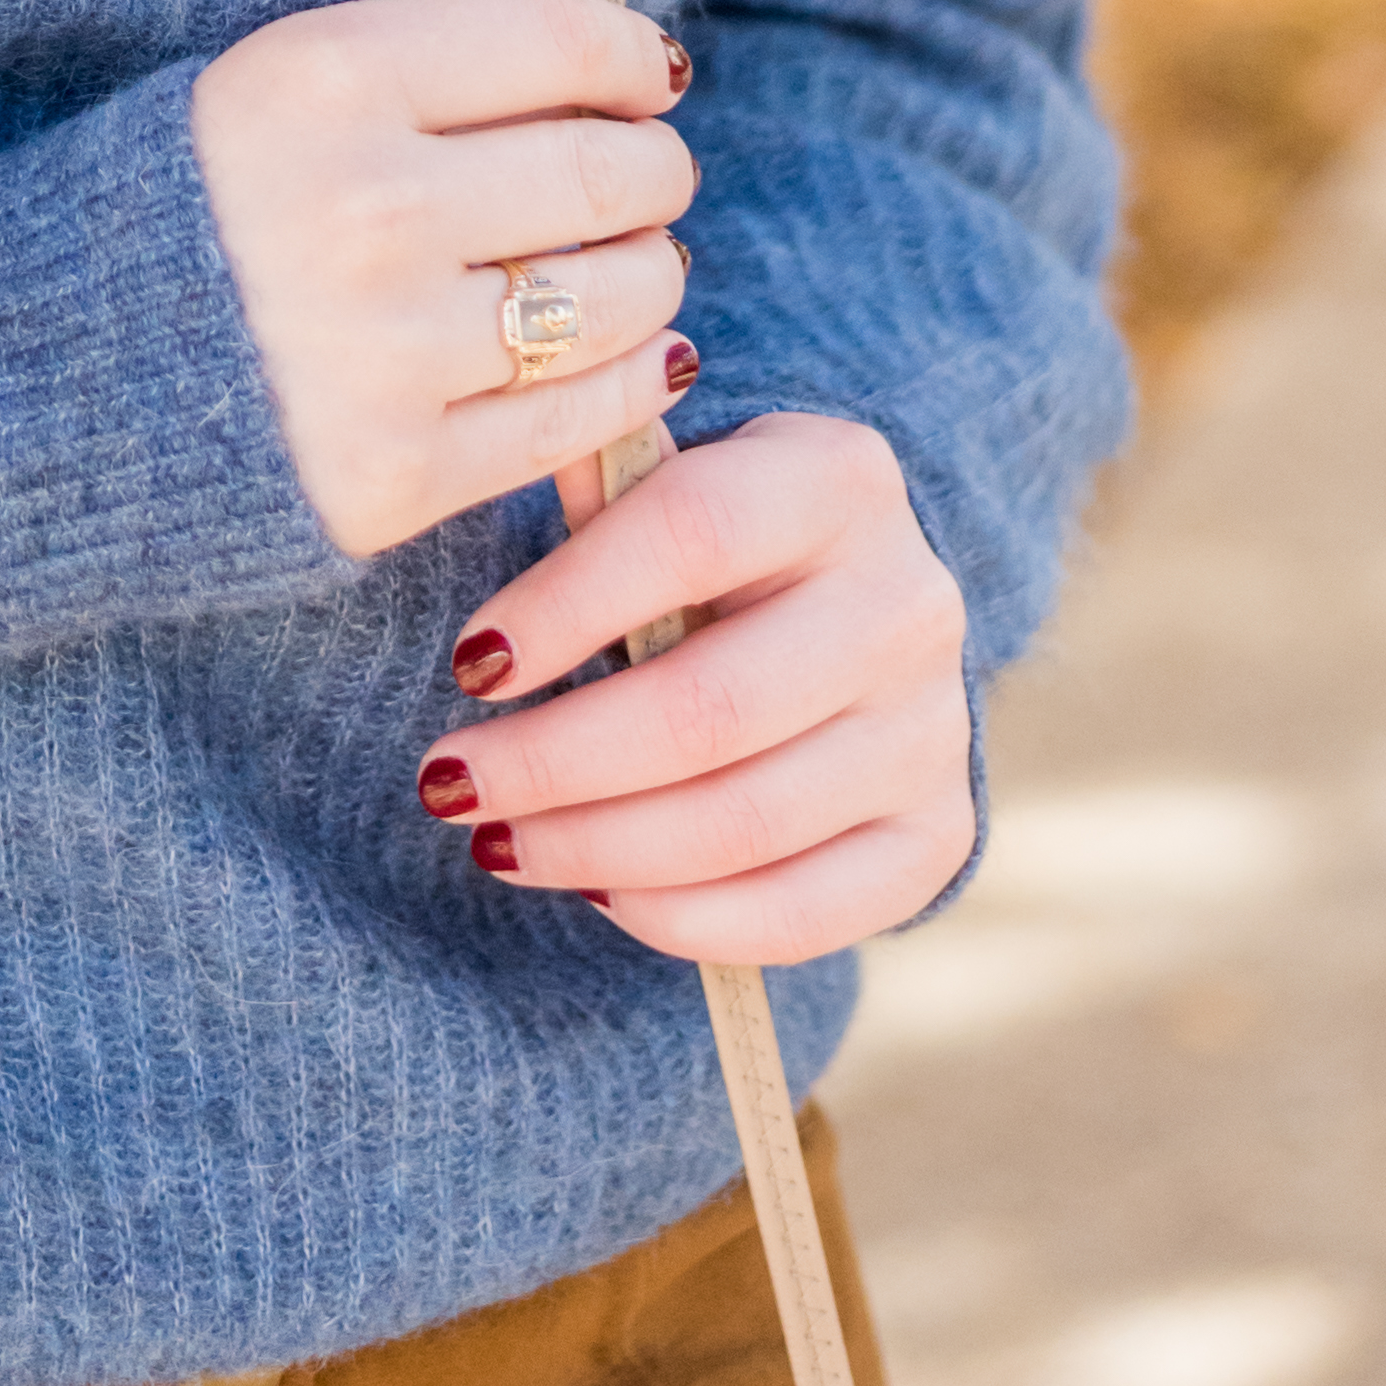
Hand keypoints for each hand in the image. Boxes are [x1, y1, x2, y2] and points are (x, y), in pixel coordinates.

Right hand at [190, 0, 694, 557]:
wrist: (27, 380)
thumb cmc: (172, 211)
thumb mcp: (268, 88)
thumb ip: (425, 73)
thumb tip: (620, 80)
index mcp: (324, 80)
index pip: (558, 38)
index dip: (630, 56)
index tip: (645, 79)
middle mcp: (365, 209)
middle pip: (606, 170)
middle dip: (657, 172)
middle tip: (652, 180)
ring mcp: (385, 351)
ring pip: (613, 298)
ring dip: (649, 275)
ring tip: (631, 267)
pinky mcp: (393, 474)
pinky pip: (572, 421)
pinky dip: (630, 380)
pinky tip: (637, 354)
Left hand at [415, 412, 969, 958]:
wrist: (851, 612)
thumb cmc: (714, 543)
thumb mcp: (669, 483)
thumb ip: (597, 490)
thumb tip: (496, 466)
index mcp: (838, 478)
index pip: (690, 534)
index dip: (567, 605)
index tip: (470, 665)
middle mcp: (910, 601)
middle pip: (711, 707)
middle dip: (555, 759)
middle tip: (448, 782)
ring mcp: (934, 729)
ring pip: (743, 822)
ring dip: (595, 848)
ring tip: (495, 842)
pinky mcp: (937, 836)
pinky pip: (801, 914)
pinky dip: (680, 919)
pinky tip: (596, 890)